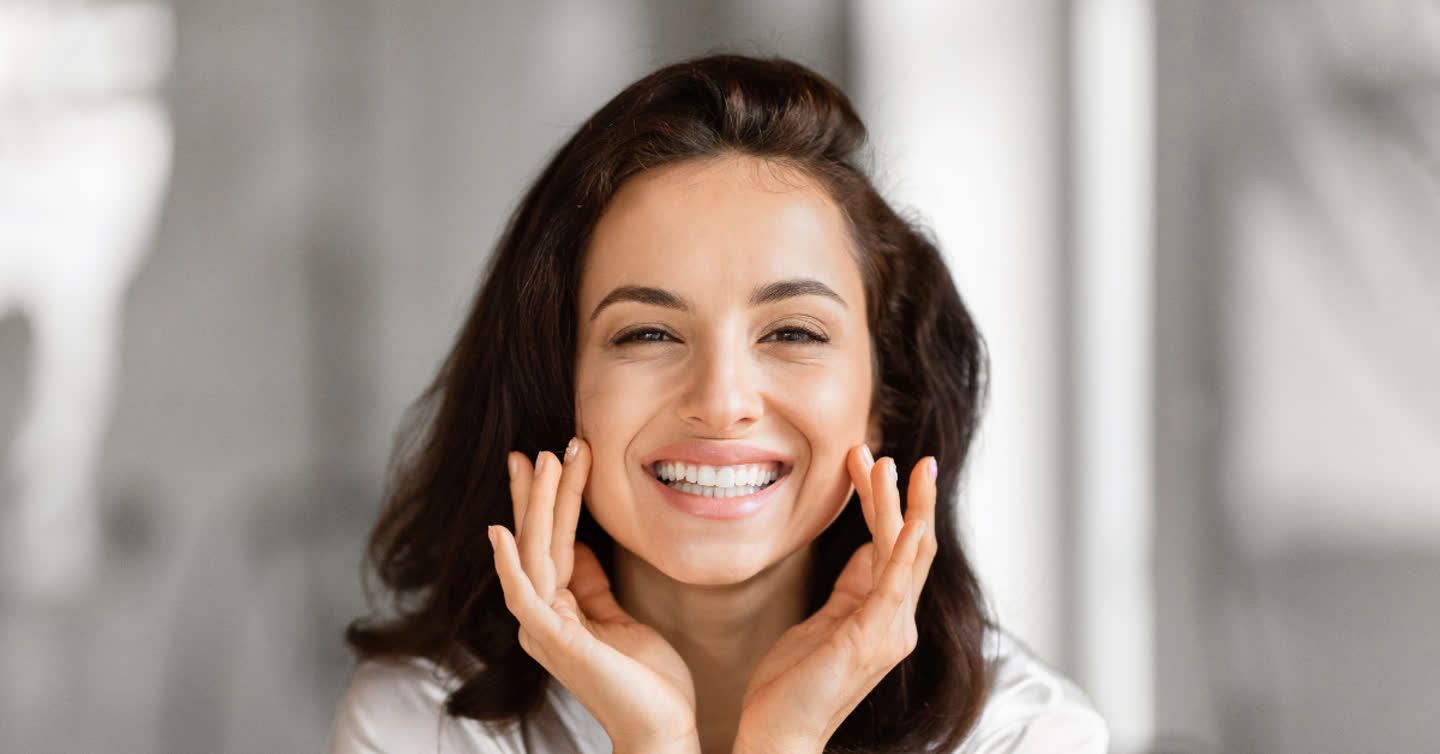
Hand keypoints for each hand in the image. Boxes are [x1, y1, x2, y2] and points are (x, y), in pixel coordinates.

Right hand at [490, 437, 700, 753]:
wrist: (662, 728)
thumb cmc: (646, 679)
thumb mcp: (620, 618)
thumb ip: (593, 586)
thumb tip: (580, 547)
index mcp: (557, 610)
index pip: (550, 543)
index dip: (548, 500)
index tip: (550, 456)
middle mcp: (542, 618)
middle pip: (536, 542)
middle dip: (537, 492)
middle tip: (539, 448)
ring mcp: (545, 630)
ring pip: (533, 556)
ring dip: (535, 507)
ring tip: (542, 462)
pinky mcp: (556, 644)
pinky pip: (526, 597)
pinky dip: (511, 564)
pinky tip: (502, 532)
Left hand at [733, 445, 937, 752]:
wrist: (779, 734)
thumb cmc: (792, 684)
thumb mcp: (823, 621)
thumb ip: (850, 588)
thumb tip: (868, 549)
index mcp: (884, 616)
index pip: (892, 547)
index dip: (883, 502)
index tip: (869, 461)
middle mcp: (898, 623)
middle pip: (908, 544)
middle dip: (901, 494)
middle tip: (892, 451)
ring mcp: (891, 632)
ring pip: (905, 554)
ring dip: (899, 506)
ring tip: (891, 464)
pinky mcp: (872, 638)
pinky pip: (895, 585)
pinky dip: (903, 549)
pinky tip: (910, 520)